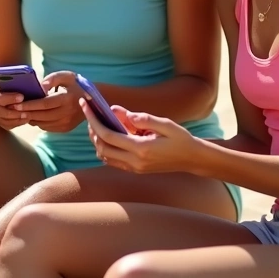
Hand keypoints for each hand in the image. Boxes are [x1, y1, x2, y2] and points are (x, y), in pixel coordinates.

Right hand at [0, 76, 29, 129]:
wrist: (7, 83)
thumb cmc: (14, 78)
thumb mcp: (18, 75)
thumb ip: (26, 79)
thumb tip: (43, 85)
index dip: (9, 98)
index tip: (22, 97)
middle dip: (13, 111)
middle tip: (26, 111)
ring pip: (3, 119)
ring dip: (16, 119)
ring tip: (29, 116)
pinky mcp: (0, 120)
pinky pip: (7, 125)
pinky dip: (17, 123)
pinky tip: (27, 119)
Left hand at [16, 71, 83, 132]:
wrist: (92, 100)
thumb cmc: (75, 85)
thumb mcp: (66, 76)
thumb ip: (52, 79)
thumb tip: (40, 87)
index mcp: (66, 99)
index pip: (44, 104)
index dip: (29, 105)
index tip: (15, 104)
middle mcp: (67, 113)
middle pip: (41, 116)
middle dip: (25, 113)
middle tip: (11, 109)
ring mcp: (66, 123)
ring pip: (42, 123)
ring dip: (30, 118)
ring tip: (19, 112)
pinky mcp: (65, 129)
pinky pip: (46, 128)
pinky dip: (37, 122)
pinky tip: (32, 115)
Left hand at [80, 99, 198, 173]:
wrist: (193, 159)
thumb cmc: (180, 139)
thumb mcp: (165, 123)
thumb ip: (142, 118)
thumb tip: (118, 112)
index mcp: (141, 149)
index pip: (108, 135)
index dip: (93, 120)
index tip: (86, 107)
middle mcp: (135, 162)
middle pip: (102, 147)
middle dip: (92, 130)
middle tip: (89, 113)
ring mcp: (134, 168)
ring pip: (105, 156)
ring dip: (97, 140)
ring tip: (97, 122)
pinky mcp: (136, 170)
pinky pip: (113, 161)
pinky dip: (105, 148)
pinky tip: (108, 135)